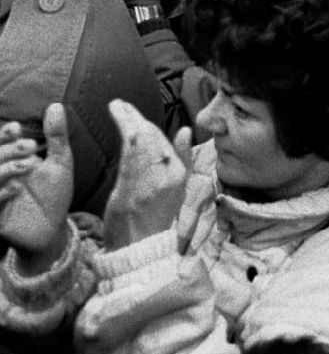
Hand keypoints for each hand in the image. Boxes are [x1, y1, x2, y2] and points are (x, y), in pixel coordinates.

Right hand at [0, 105, 73, 261]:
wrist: (54, 228)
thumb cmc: (55, 192)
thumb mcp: (60, 161)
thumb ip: (56, 136)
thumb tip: (55, 105)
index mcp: (11, 160)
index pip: (0, 142)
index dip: (4, 134)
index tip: (17, 127)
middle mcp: (1, 175)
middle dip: (8, 149)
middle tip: (30, 146)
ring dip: (4, 168)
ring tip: (28, 164)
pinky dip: (1, 193)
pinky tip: (16, 188)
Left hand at [102, 101, 191, 252]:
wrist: (138, 249)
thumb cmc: (153, 219)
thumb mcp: (177, 190)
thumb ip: (183, 158)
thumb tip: (186, 130)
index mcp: (179, 174)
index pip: (164, 139)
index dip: (147, 123)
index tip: (133, 111)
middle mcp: (168, 173)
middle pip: (152, 135)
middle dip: (135, 116)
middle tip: (120, 104)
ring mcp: (150, 177)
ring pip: (141, 137)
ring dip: (127, 117)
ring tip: (117, 106)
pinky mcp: (133, 182)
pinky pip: (131, 147)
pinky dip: (124, 127)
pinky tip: (117, 117)